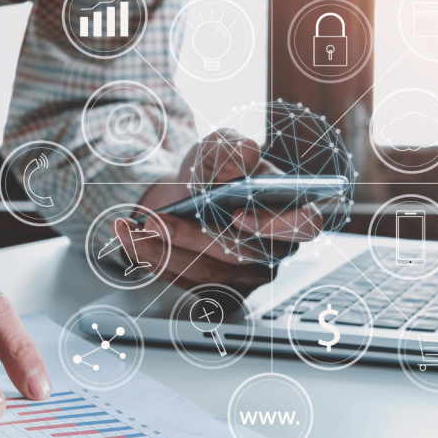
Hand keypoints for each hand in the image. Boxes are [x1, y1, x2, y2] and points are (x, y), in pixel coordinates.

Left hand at [117, 130, 322, 294]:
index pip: (305, 225)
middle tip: (158, 220)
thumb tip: (242, 158)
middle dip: (195, 238)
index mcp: (291, 209)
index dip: (274, 224)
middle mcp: (275, 248)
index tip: (235, 213)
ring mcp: (248, 276)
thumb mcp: (218, 146)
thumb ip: (231, 146)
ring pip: (210, 274)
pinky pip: (188, 285)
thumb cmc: (211, 171)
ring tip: (134, 226)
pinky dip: (155, 260)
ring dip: (164, 250)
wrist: (184, 195)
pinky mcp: (219, 292)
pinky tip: (132, 238)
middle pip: (243, 255)